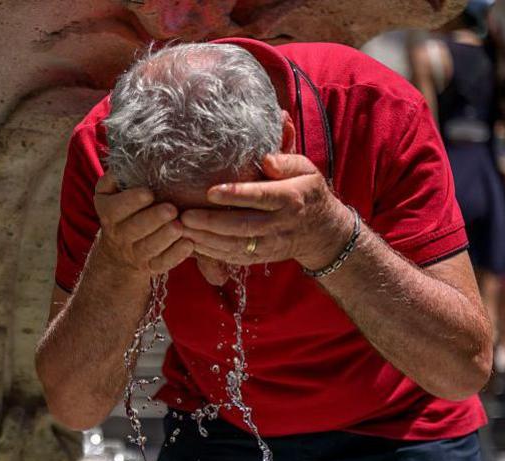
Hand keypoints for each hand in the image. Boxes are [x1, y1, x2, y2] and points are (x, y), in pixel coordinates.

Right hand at [92, 173, 193, 278]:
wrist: (119, 251)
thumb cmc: (123, 211)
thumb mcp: (110, 194)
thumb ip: (115, 179)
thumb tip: (126, 163)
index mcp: (109, 213)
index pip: (116, 207)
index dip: (131, 201)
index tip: (149, 193)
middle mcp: (119, 234)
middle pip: (134, 228)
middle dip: (153, 219)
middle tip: (171, 209)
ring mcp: (135, 253)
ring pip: (148, 247)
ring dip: (165, 237)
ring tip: (180, 226)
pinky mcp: (150, 266)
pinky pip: (162, 263)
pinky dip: (176, 255)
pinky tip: (188, 244)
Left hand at [178, 154, 354, 269]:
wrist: (323, 232)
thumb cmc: (307, 192)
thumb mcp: (306, 170)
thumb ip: (286, 162)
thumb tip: (266, 159)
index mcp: (290, 199)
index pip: (261, 197)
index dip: (236, 196)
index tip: (210, 192)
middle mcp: (280, 224)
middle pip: (242, 226)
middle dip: (210, 222)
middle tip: (184, 216)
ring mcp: (270, 244)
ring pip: (234, 245)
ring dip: (205, 240)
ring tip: (181, 230)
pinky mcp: (261, 257)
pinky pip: (234, 258)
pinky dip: (211, 253)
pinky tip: (191, 244)